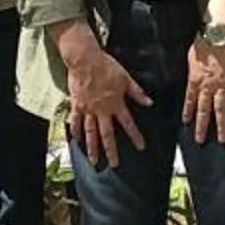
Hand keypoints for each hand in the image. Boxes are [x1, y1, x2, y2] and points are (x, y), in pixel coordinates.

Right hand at [57, 23, 149, 169]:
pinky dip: (75, 132)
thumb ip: (137, 92)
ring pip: (90, 132)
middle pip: (107, 135)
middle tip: (115, 165)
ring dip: (93, 148)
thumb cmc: (106, 66)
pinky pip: (75, 121)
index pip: (128, 124)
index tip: (141, 147)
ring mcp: (87, 109)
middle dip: (111, 151)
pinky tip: (76, 141)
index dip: (135, 136)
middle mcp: (101, 110)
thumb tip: (149, 103)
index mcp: (115, 104)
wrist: (85, 59)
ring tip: (94, 160)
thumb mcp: (125, 78)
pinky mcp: (76, 105)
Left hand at [183, 37, 224, 143]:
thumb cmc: (203, 44)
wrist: (218, 37)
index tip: (186, 123)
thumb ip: (192, 70)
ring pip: (220, 109)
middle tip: (200, 139)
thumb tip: (191, 75)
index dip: (188, 112)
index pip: (189, 100)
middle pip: (204, 110)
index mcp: (194, 80)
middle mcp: (207, 87)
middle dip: (201, 126)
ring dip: (221, 125)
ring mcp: (221, 86)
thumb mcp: (191, 58)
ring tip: (222, 139)